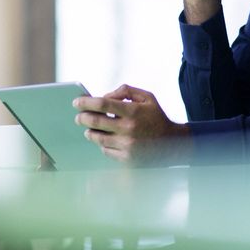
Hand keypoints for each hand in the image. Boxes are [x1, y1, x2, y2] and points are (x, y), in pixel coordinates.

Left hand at [73, 84, 191, 165]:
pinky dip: (101, 144)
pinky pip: (106, 151)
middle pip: (95, 122)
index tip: (76, 102)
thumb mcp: (147, 97)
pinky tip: (103, 140)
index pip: (102, 104)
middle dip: (82, 118)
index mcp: (133, 111)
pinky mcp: (127, 159)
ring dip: (89, 132)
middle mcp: (129, 129)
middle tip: (78, 117)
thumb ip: (126, 90)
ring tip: (88, 129)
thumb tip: (105, 95)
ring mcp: (127, 145)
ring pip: (98, 138)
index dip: (86, 102)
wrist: (173, 143)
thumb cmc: (156, 117)